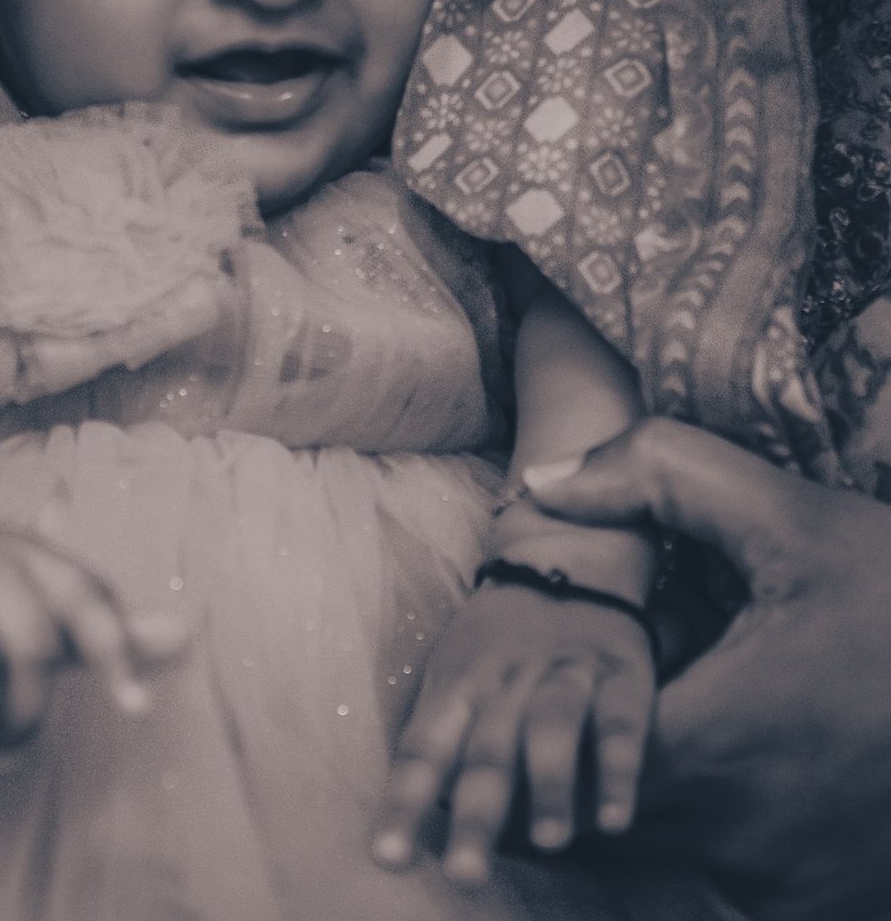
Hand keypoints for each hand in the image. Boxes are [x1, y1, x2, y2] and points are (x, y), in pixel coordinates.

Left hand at [373, 581, 653, 884]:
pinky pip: (620, 725)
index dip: (404, 803)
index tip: (388, 859)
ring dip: (549, 786)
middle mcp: (506, 682)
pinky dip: (619, 771)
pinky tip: (614, 819)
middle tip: (464, 874)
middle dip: (476, 815)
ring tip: (549, 843)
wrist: (568, 561)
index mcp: (457, 684)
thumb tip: (409, 817)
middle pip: (487, 750)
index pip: (423, 749)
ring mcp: (564, 676)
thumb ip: (439, 737)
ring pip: (552, 729)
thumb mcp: (453, 671)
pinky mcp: (621, 677)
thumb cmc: (496, 641)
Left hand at [522, 418, 890, 920]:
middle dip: (588, 741)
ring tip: (689, 701)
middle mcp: (738, 835)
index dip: (557, 699)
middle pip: (600, 803)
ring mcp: (776, 881)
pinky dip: (702, 813)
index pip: (571, 749)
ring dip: (645, 778)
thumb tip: (545, 481)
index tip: (575, 653)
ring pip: (652, 840)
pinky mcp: (809, 901)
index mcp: (716, 745)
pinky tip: (743, 746)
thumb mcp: (788, 515)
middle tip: (621, 674)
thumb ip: (656, 476)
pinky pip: (713, 864)